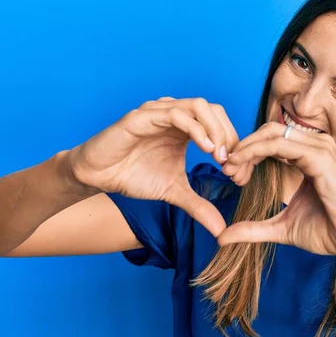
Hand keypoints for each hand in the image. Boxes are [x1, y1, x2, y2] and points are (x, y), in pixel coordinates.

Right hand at [67, 97, 239, 236]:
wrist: (97, 177)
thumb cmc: (134, 175)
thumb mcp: (174, 192)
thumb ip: (199, 205)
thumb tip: (221, 229)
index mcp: (185, 126)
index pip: (220, 122)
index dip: (233, 143)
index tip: (236, 170)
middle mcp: (175, 113)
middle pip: (215, 110)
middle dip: (229, 135)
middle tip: (231, 164)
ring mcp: (159, 111)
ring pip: (199, 106)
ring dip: (215, 131)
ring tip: (220, 156)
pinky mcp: (142, 116)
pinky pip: (176, 114)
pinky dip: (196, 129)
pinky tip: (205, 149)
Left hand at [219, 122, 335, 262]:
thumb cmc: (329, 232)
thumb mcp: (282, 228)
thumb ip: (253, 229)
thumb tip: (222, 237)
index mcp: (310, 156)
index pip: (271, 140)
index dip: (247, 153)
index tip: (230, 175)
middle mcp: (316, 145)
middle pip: (268, 131)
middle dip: (243, 148)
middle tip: (226, 170)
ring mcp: (320, 148)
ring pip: (272, 133)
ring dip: (246, 148)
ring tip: (231, 169)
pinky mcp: (320, 157)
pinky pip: (280, 144)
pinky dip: (256, 151)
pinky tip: (242, 166)